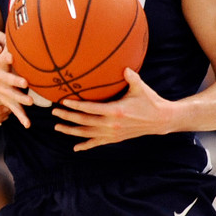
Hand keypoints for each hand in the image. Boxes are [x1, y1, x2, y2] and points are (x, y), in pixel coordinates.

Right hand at [0, 49, 32, 127]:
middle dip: (15, 83)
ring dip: (20, 100)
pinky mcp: (5, 103)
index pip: (2, 63)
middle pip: (6, 82)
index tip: (14, 60)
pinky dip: (21, 117)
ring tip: (30, 103)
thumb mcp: (3, 58)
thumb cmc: (1, 69)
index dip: (7, 62)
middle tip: (25, 85)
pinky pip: (14, 110)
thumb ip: (10, 49)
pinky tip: (28, 124)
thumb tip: (19, 31)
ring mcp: (1, 92)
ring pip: (10, 97)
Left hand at [51, 68, 172, 150]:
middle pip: (84, 121)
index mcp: (116, 111)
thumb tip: (125, 67)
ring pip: (87, 134)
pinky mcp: (115, 139)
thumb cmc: (150, 101)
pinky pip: (97, 143)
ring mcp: (112, 133)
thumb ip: (132, 77)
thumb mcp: (141, 88)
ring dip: (71, 131)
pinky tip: (75, 148)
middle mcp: (112, 124)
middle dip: (68, 117)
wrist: (161, 120)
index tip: (63, 101)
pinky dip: (85, 146)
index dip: (76, 106)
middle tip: (54, 112)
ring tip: (57, 127)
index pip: (91, 108)